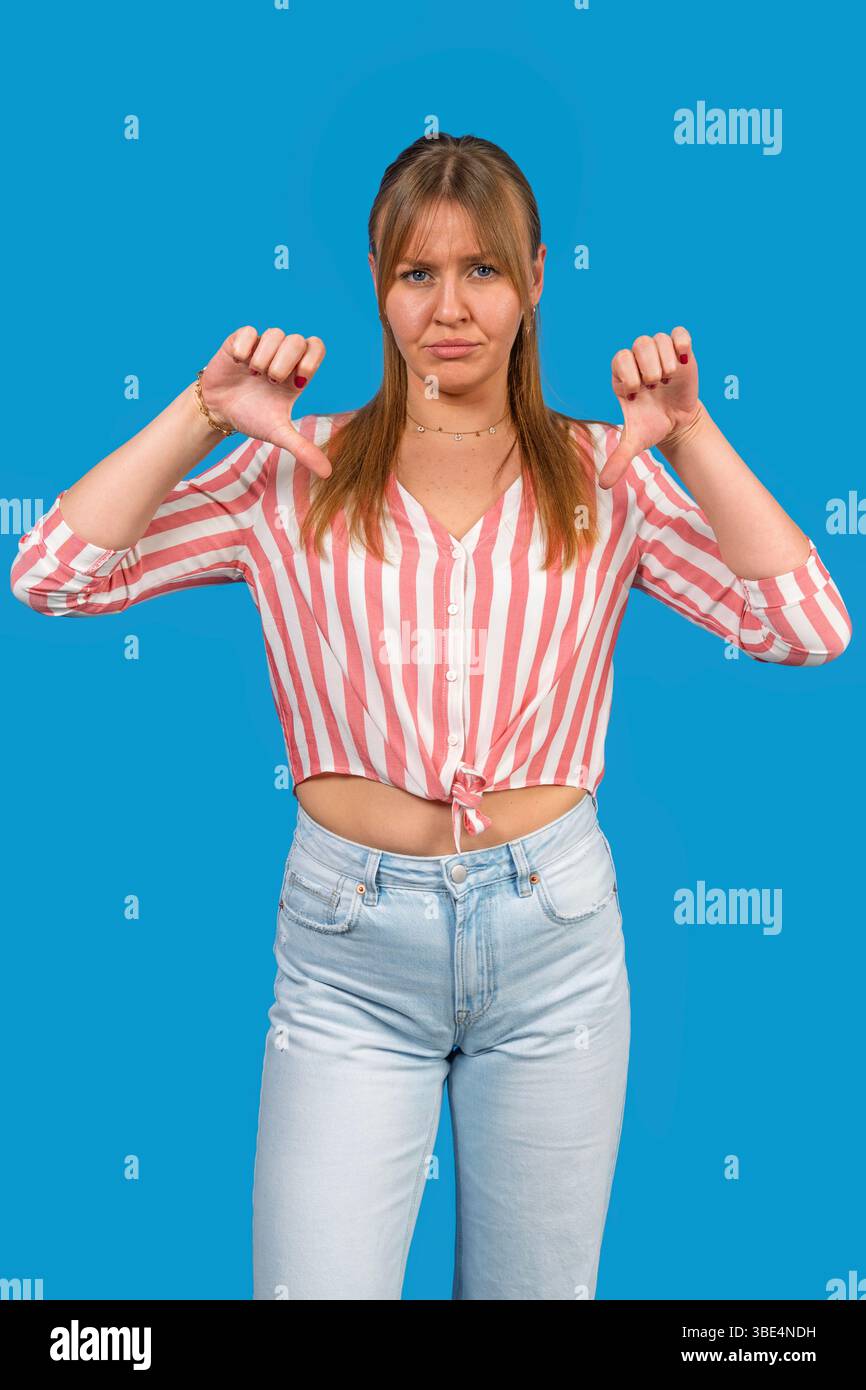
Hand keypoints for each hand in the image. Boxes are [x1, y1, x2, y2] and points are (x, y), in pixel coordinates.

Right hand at [199, 327, 331, 477]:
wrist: (220, 412)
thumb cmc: (252, 417)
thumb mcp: (278, 433)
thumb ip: (302, 448)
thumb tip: (327, 473)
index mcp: (297, 373)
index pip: (316, 346)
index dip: (311, 359)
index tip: (297, 381)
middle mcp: (282, 355)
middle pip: (297, 340)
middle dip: (284, 363)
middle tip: (270, 381)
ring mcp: (261, 345)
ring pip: (274, 333)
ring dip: (264, 358)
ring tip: (254, 374)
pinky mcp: (240, 340)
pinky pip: (249, 331)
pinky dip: (246, 348)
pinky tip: (240, 363)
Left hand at [599, 327, 700, 488]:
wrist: (677, 421)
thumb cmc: (652, 425)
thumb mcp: (636, 441)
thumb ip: (619, 458)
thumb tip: (604, 485)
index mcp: (621, 375)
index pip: (619, 359)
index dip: (629, 375)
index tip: (637, 394)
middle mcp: (638, 359)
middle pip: (640, 344)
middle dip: (650, 369)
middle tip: (655, 387)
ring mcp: (659, 352)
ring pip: (658, 339)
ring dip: (666, 362)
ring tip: (668, 380)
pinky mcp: (680, 350)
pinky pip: (679, 333)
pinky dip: (682, 343)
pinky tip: (683, 360)